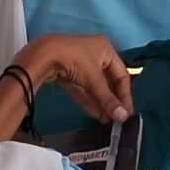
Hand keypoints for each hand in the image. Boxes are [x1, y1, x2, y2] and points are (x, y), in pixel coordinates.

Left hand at [13, 34, 132, 123]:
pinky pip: (82, 89)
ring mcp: (81, 64)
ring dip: (101, 103)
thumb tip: (123, 117)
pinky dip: (89, 101)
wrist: (43, 56)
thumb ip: (108, 99)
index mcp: (106, 49)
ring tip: (107, 120)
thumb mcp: (94, 79)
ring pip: (95, 87)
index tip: (126, 112)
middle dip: (112, 100)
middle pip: (108, 81)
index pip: (122, 74)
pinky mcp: (68, 73)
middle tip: (117, 118)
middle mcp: (95, 54)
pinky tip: (96, 115)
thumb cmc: (75, 59)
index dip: (125, 94)